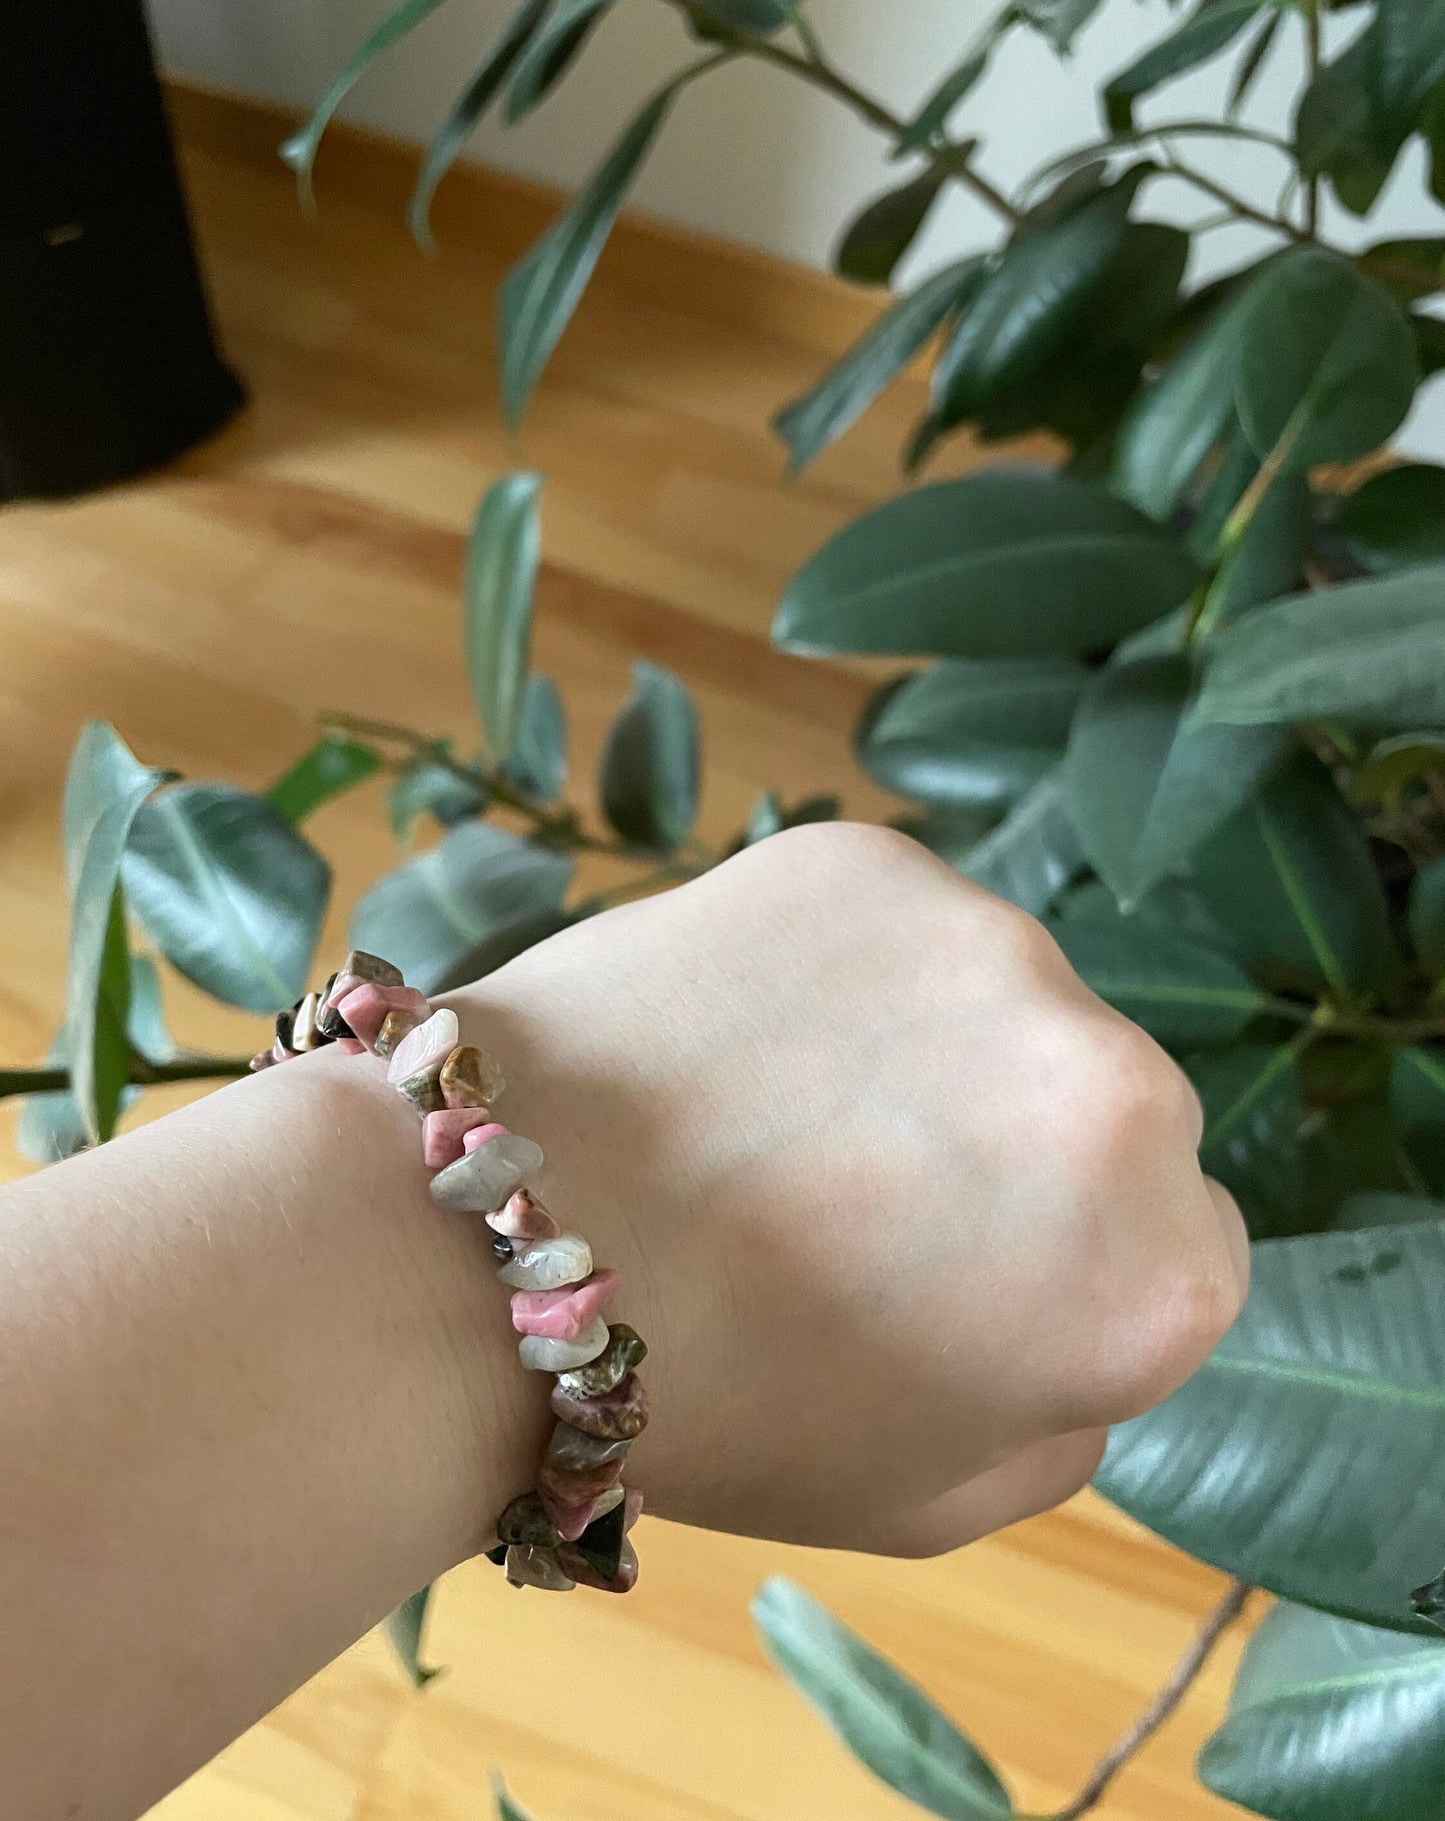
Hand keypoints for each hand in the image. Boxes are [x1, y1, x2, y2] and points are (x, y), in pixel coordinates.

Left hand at [453, 823, 1247, 1556]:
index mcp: (1154, 1270)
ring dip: (932, 1044)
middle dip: (1020, 1149)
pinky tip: (736, 1036)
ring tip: (776, 1111)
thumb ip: (1067, 1415)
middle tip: (864, 1195)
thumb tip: (1072, 1302)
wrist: (483, 1254)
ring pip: (1001, 1000)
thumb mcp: (934, 1496)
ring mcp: (990, 945)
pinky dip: (840, 969)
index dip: (1064, 1270)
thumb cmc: (712, 1403)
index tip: (961, 1280)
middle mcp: (1115, 1087)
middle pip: (1112, 1108)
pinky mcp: (870, 860)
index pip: (1182, 1245)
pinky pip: (897, 921)